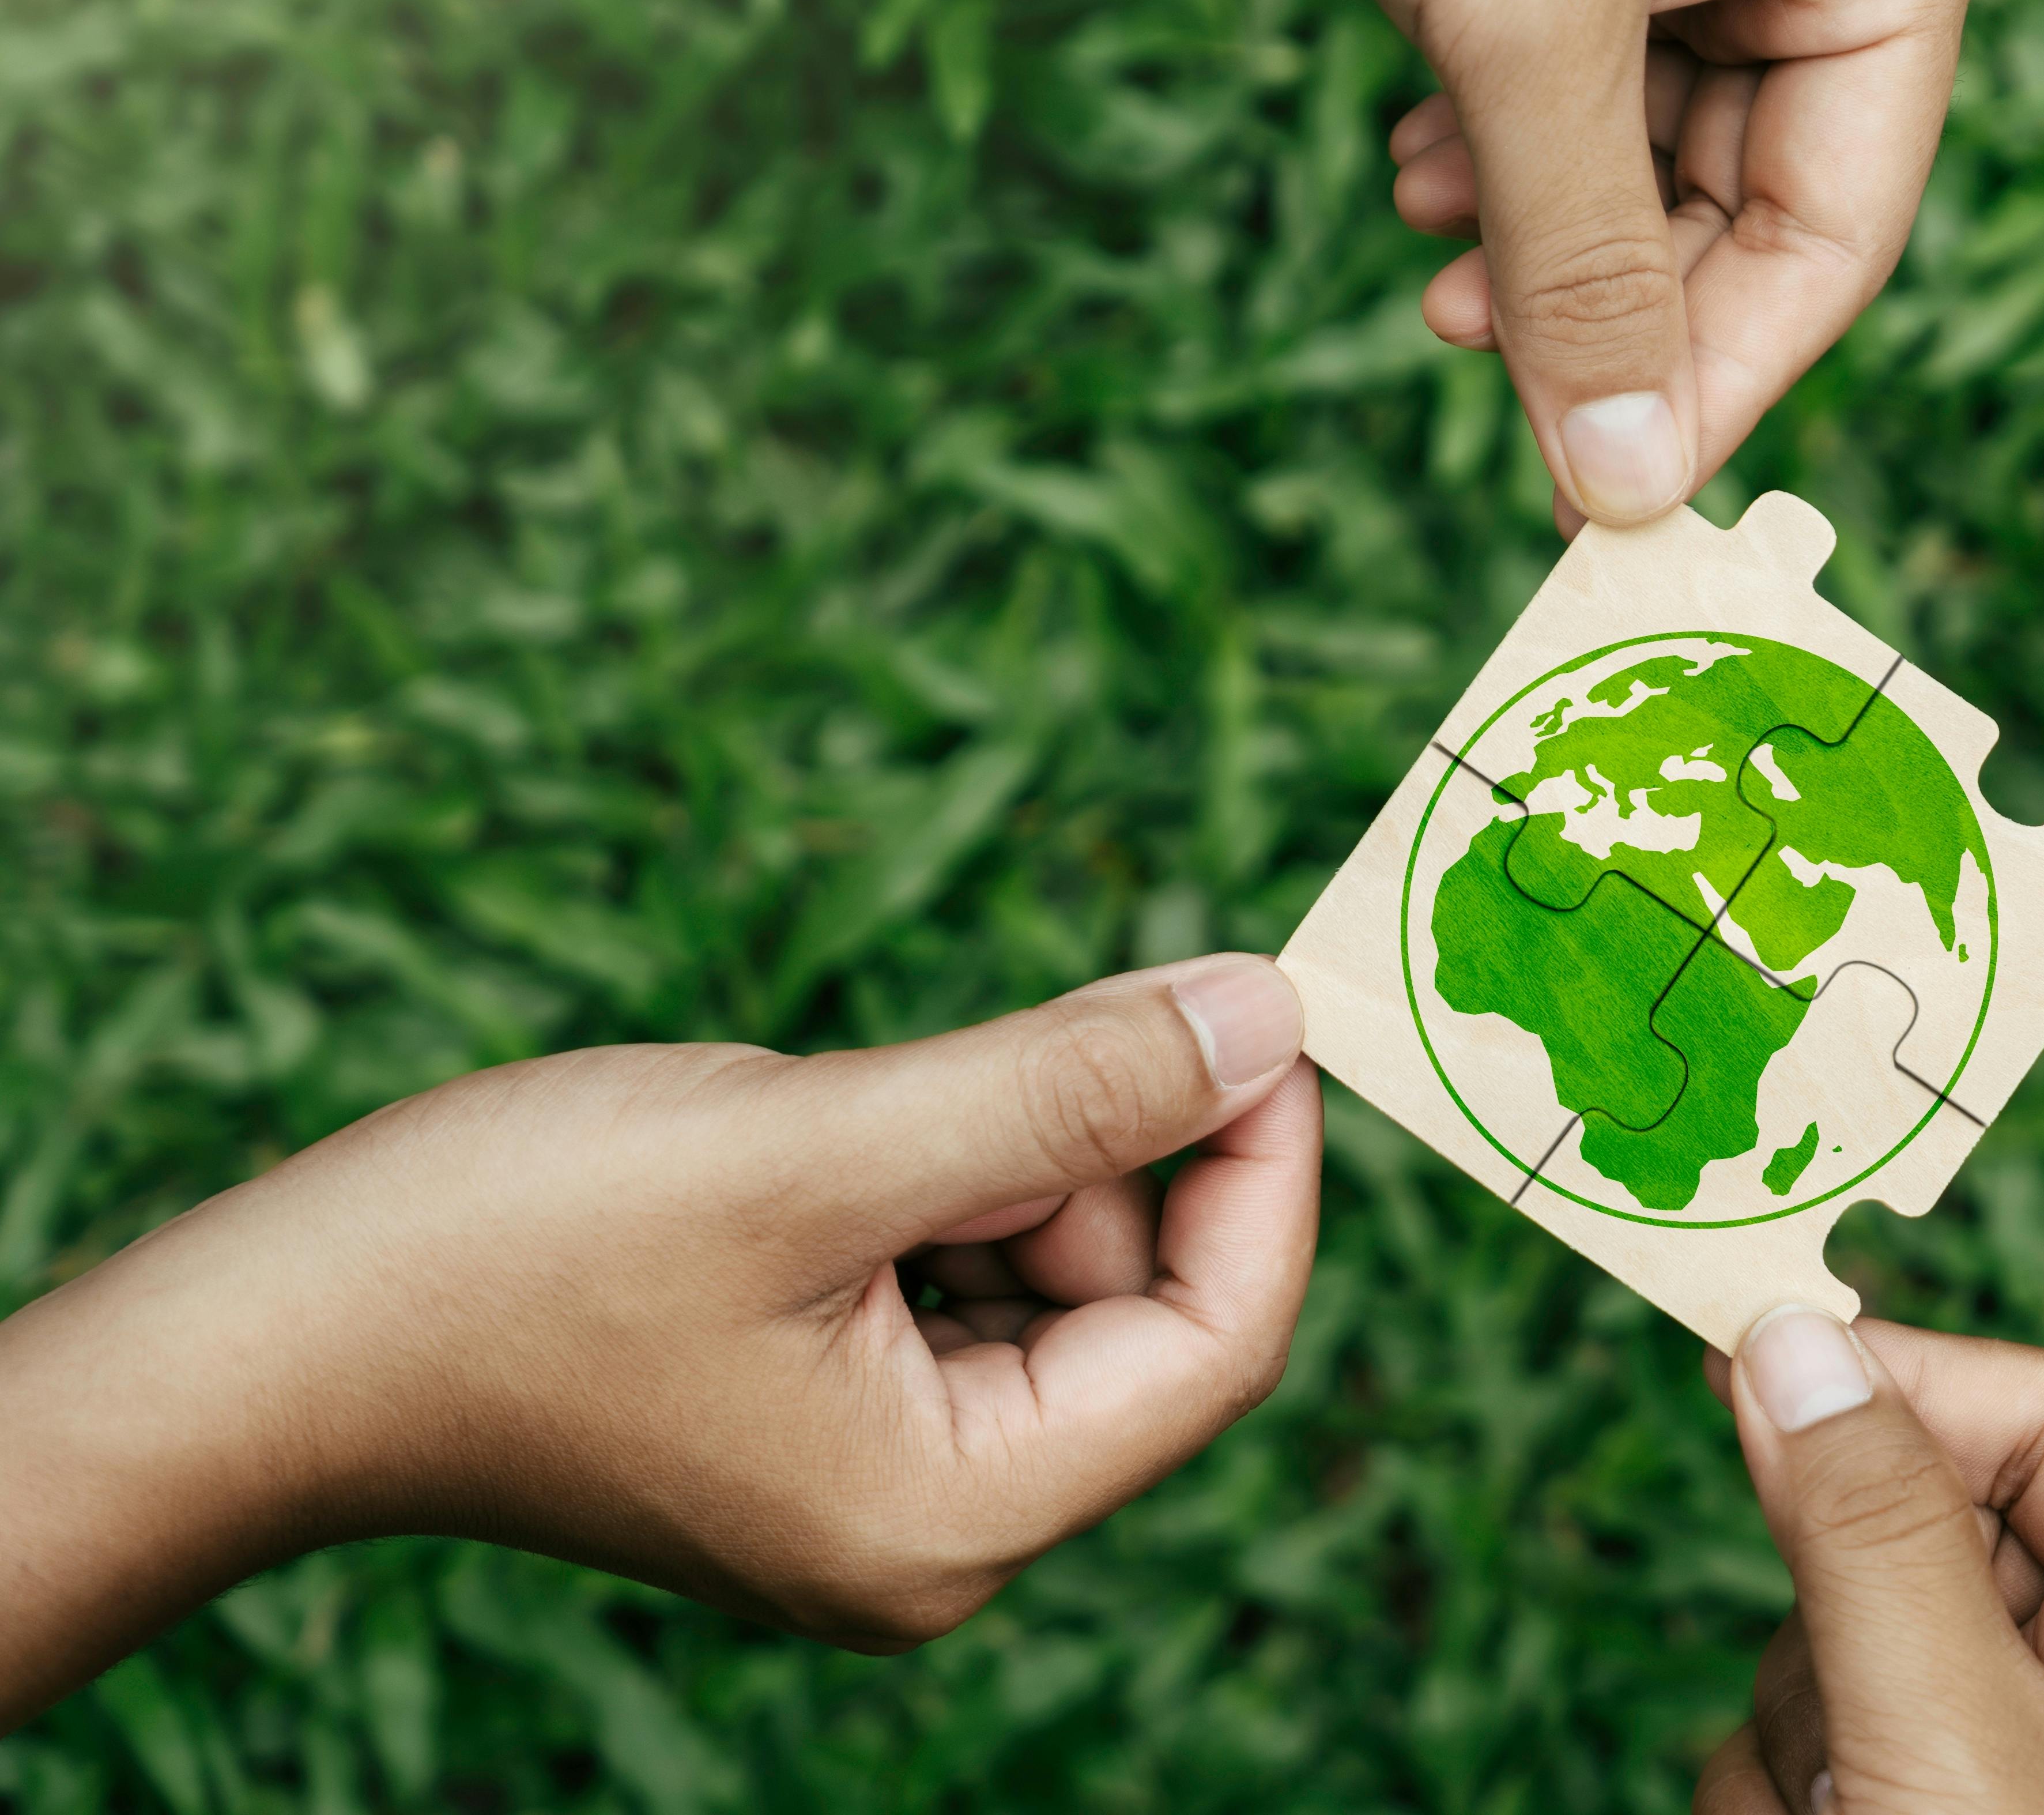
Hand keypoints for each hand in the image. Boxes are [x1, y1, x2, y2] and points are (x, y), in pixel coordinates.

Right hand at [0, 955, 1318, 1723]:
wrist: (276, 1334)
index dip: (1263, 1163)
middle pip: (1139, 1307)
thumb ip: (1067, 1089)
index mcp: (953, 1517)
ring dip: (993, 1162)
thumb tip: (1268, 1016)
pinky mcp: (815, 1428)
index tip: (1259, 1005)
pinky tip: (812, 1160)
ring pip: (1046, 1281)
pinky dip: (930, 1194)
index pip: (1220, 1340)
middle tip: (961, 1060)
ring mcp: (874, 1491)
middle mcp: (934, 1538)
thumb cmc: (514, 1250)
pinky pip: (953, 1291)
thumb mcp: (824, 1143)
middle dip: (1091, 1154)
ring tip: (832, 1130)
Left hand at [1317, 0, 1986, 530]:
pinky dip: (1505, 130)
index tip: (1602, 497)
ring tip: (1425, 228)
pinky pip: (1588, 64)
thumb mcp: (1526, 23)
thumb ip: (1575, 254)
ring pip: (1651, 143)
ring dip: (1532, 216)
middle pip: (1743, 204)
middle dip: (1594, 290)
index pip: (1831, 237)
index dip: (1715, 382)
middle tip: (1464, 344)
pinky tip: (1421, 159)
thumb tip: (1620, 476)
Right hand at [1696, 1314, 2043, 1813]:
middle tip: (1853, 1732)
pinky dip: (1788, 1798)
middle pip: (1932, 1529)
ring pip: (1845, 1638)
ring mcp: (2035, 1763)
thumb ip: (1872, 1530)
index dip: (1910, 1383)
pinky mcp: (1938, 1812)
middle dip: (1846, 1623)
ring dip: (1809, 1734)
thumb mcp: (1952, 1731)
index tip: (1751, 1354)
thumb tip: (1790, 1338)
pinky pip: (1816, 1736)